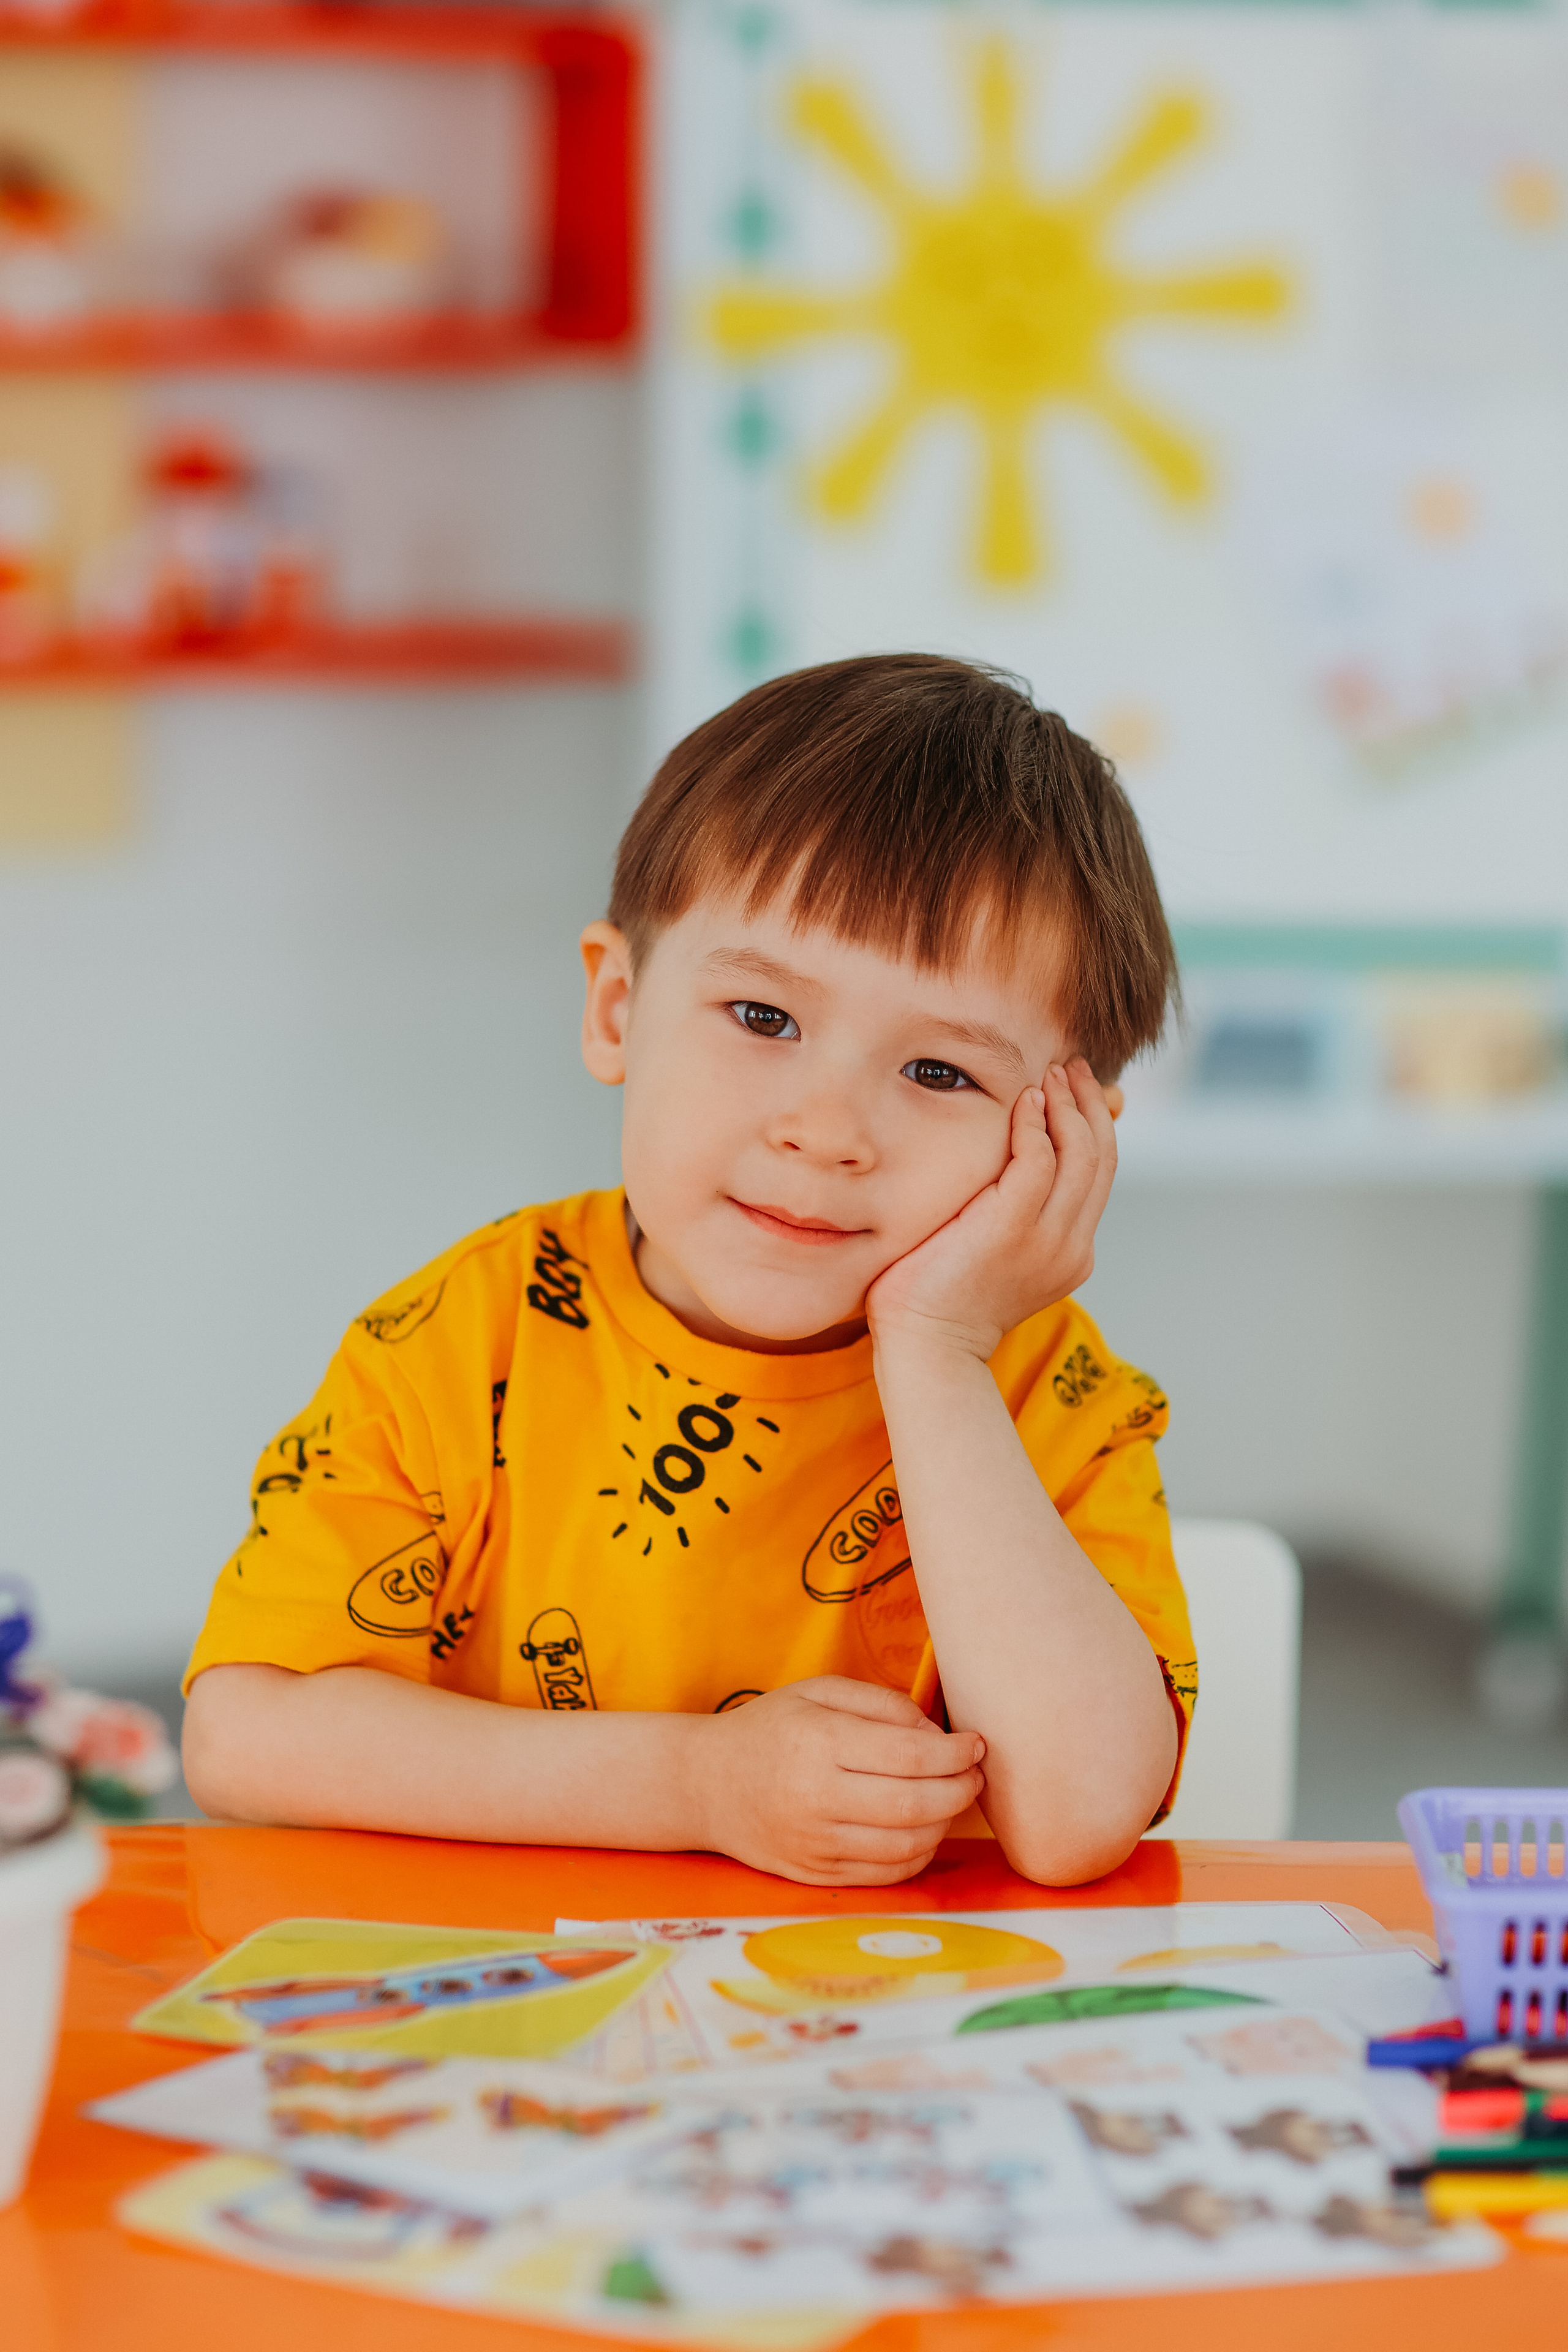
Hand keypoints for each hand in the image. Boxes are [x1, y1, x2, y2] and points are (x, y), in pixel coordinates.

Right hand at [702, 1676, 985, 1884]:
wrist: (705, 1784)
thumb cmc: (770, 1728)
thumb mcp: (818, 1691)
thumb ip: (882, 1704)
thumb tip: (937, 1734)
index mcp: (818, 1742)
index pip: (909, 1753)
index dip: (955, 1752)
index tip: (975, 1745)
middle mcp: (815, 1798)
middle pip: (914, 1804)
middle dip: (960, 1790)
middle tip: (974, 1774)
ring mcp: (814, 1844)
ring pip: (906, 1845)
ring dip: (944, 1823)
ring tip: (951, 1798)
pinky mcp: (815, 1875)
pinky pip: (886, 1875)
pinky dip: (918, 1854)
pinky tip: (923, 1829)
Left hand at [866, 1057, 1117, 1363]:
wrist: (926, 1346)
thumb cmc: (939, 1300)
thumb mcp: (991, 1254)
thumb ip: (1010, 1215)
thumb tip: (1009, 1172)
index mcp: (1071, 1254)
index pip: (1099, 1176)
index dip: (1094, 1126)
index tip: (1077, 1090)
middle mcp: (1070, 1246)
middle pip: (1101, 1159)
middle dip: (1089, 1105)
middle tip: (1072, 1066)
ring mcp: (1048, 1240)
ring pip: (1080, 1154)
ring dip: (1068, 1105)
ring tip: (1052, 1072)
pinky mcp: (1012, 1228)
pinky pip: (1037, 1159)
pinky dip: (1035, 1124)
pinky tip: (1024, 1100)